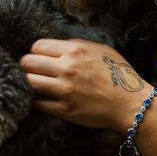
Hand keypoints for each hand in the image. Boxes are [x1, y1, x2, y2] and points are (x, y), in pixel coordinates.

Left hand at [20, 38, 151, 131]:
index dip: (35, 52)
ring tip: (34, 84)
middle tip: (31, 71)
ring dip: (28, 82)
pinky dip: (36, 100)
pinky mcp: (64, 110)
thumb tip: (57, 46)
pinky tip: (42, 98)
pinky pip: (38, 103)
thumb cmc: (118, 74)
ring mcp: (64, 90)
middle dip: (26, 66)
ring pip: (29, 82)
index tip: (38, 58)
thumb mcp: (101, 49)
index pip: (38, 46)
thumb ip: (78, 44)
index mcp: (75, 50)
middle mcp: (67, 68)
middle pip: (28, 62)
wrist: (130, 102)